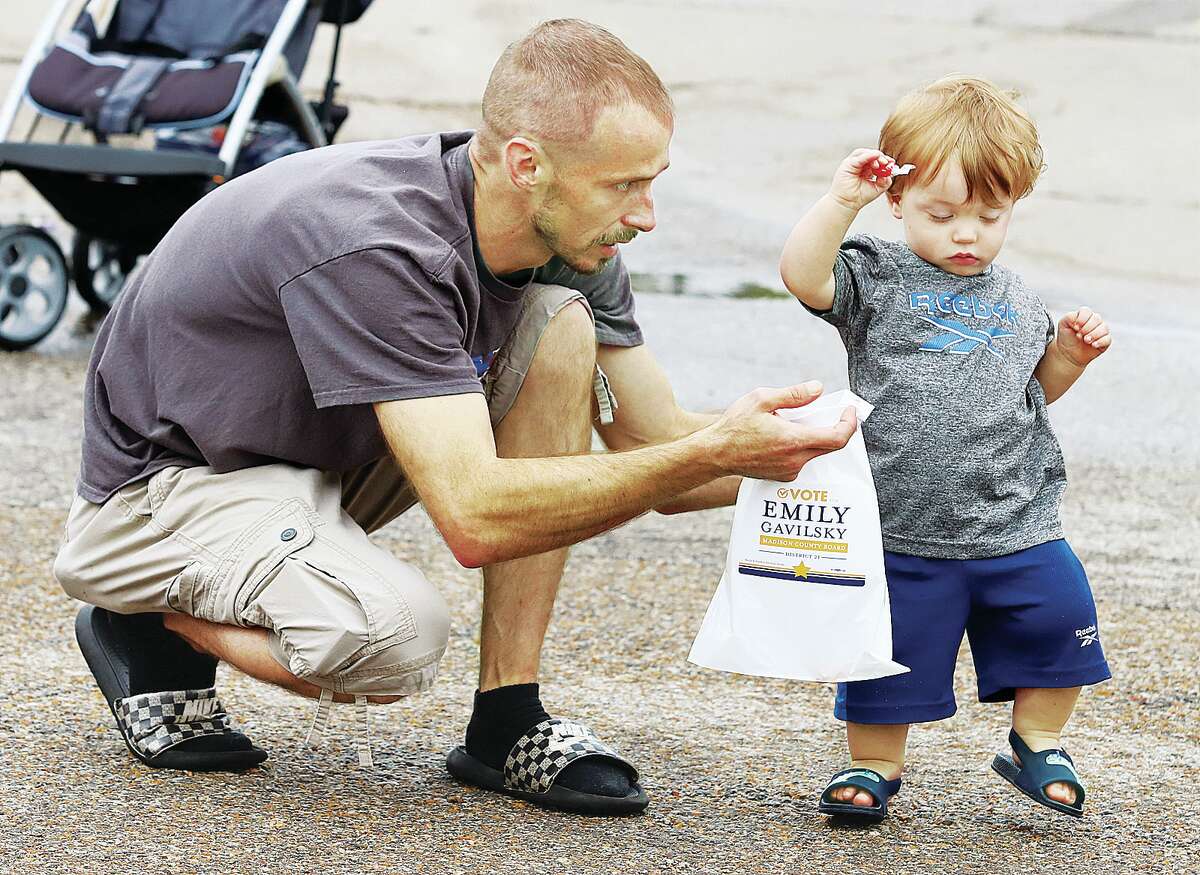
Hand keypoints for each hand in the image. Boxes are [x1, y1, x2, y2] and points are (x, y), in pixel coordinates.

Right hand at [708, 381, 856, 480]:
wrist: (715, 454)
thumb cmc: (735, 426)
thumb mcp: (761, 399)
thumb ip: (793, 394)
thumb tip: (818, 388)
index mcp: (793, 440)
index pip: (838, 437)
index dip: (850, 423)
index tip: (849, 410)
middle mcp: (795, 460)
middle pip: (830, 446)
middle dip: (834, 427)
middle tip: (827, 411)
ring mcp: (790, 471)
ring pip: (816, 452)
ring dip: (815, 436)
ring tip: (796, 422)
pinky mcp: (783, 476)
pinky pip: (803, 460)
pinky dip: (802, 445)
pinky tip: (785, 436)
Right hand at [829, 149, 896, 211]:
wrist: (847, 204)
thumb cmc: (860, 197)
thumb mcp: (878, 188)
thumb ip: (886, 180)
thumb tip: (890, 171)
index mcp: (866, 169)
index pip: (877, 159)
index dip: (885, 160)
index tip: (892, 163)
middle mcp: (859, 164)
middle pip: (871, 154)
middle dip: (881, 157)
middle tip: (888, 163)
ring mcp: (852, 163)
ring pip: (864, 152)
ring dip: (875, 156)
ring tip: (881, 163)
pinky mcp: (847, 164)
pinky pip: (859, 157)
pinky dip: (868, 156)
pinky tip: (875, 157)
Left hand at [1055, 307, 1111, 366]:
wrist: (1068, 353)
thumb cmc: (1066, 337)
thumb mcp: (1063, 325)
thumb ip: (1069, 317)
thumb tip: (1078, 318)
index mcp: (1084, 315)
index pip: (1086, 311)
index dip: (1081, 319)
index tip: (1075, 327)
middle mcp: (1094, 321)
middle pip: (1096, 318)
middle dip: (1086, 328)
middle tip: (1079, 335)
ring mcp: (1101, 330)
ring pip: (1104, 328)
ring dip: (1093, 335)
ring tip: (1085, 340)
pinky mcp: (1105, 340)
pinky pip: (1107, 339)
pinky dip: (1100, 342)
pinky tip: (1093, 345)